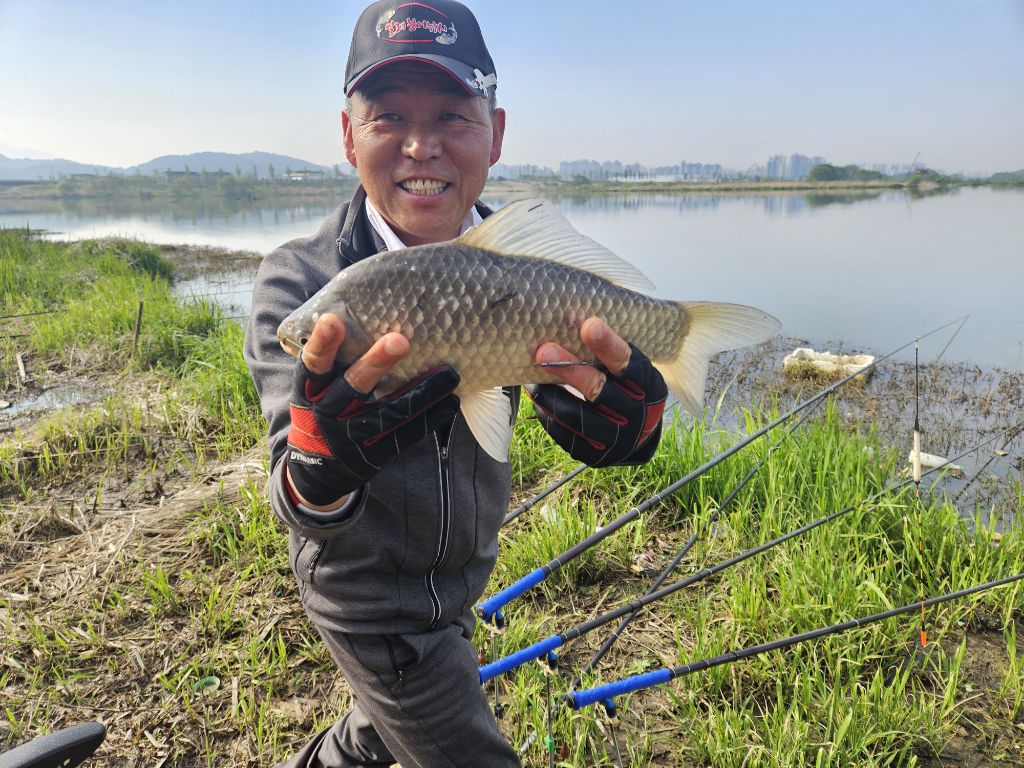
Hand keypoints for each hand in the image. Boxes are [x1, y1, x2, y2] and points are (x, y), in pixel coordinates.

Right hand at [286, 314, 459, 506]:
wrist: (316, 471)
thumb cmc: (324, 412)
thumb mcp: (317, 391)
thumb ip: (337, 364)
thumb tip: (376, 317)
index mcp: (310, 393)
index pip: (312, 365)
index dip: (322, 345)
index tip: (333, 320)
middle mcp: (327, 414)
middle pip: (352, 387)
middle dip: (375, 363)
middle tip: (400, 340)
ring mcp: (350, 439)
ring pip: (388, 413)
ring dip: (421, 391)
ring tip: (450, 372)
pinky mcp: (372, 457)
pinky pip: (405, 436)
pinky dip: (430, 418)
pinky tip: (450, 402)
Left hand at [531, 318, 666, 466]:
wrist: (639, 437)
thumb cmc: (628, 390)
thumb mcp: (631, 371)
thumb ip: (609, 353)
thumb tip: (572, 321)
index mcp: (649, 387)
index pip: (628, 364)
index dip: (608, 345)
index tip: (588, 325)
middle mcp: (636, 415)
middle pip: (598, 390)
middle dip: (569, 369)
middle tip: (543, 351)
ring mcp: (617, 440)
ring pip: (576, 416)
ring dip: (550, 394)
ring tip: (531, 379)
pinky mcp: (596, 457)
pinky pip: (565, 436)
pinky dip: (549, 415)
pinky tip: (540, 400)